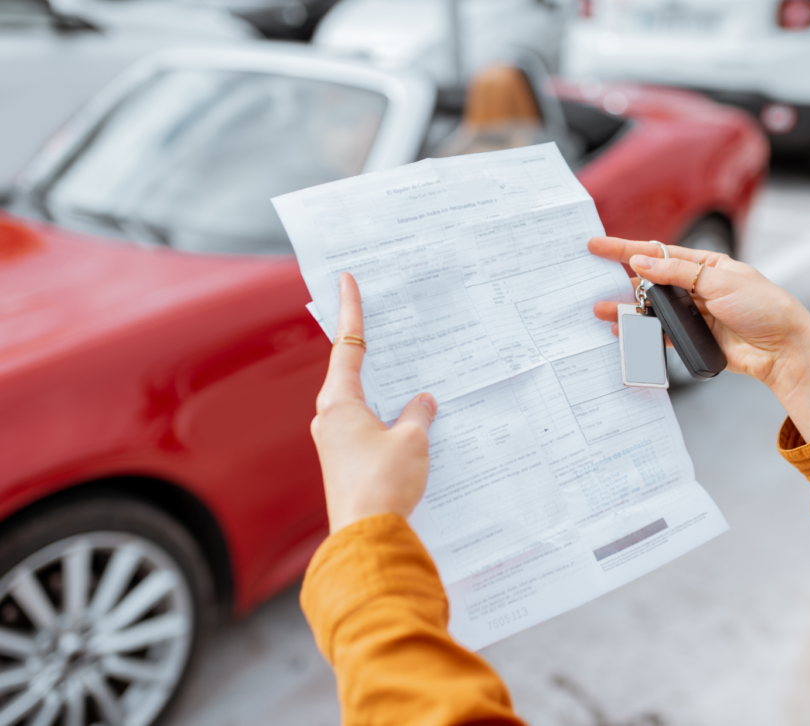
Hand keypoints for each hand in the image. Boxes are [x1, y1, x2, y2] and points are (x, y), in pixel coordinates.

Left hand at [311, 273, 436, 532]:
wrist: (367, 537)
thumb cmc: (384, 483)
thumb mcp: (411, 441)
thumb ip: (418, 414)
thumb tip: (422, 402)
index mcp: (340, 403)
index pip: (348, 346)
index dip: (351, 311)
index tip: (347, 280)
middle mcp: (330, 419)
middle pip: (349, 372)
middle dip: (367, 348)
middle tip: (381, 321)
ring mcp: (336, 444)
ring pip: (361, 403)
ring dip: (382, 388)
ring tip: (406, 372)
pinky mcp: (346, 464)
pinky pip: (367, 428)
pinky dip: (386, 417)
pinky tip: (408, 421)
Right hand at [589, 237, 809, 440]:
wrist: (784, 350)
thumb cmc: (764, 308)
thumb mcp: (720, 281)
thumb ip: (678, 273)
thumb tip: (642, 262)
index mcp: (705, 265)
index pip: (658, 253)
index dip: (625, 248)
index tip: (597, 245)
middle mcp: (696, 287)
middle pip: (650, 280)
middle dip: (620, 280)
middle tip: (591, 278)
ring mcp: (693, 313)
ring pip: (651, 308)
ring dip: (627, 309)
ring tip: (602, 310)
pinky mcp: (693, 338)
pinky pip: (660, 333)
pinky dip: (641, 332)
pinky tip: (625, 330)